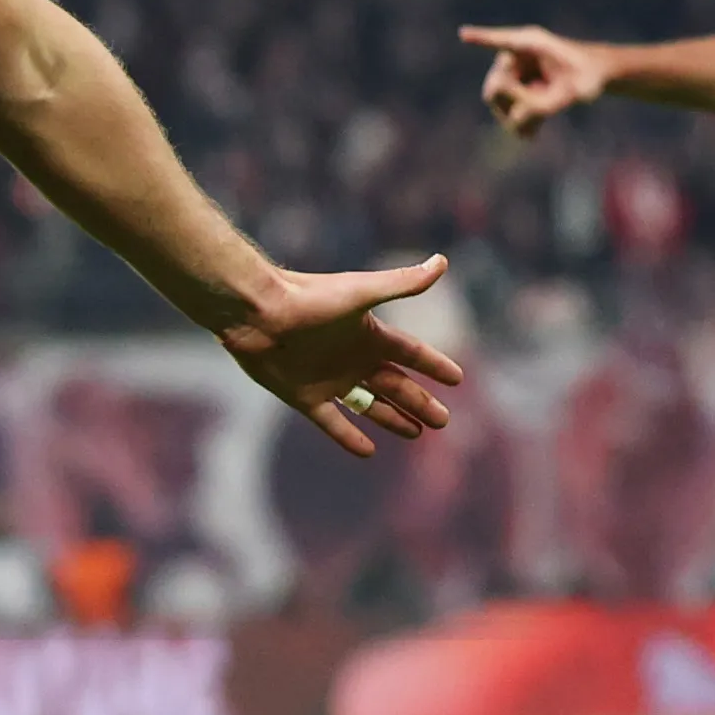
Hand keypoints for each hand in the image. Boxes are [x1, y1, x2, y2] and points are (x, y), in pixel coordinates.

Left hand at [223, 255, 462, 456]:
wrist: (257, 312)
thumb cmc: (309, 298)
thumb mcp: (361, 292)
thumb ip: (401, 284)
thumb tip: (441, 262)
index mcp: (370, 334)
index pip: (412, 354)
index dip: (434, 366)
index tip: (457, 379)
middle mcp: (353, 358)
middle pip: (396, 385)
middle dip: (420, 402)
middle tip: (443, 422)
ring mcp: (330, 379)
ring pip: (370, 405)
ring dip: (393, 418)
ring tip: (416, 433)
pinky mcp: (305, 397)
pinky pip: (333, 422)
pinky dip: (350, 437)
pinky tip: (369, 452)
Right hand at [460, 24, 614, 137]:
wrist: (593, 76)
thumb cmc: (588, 75)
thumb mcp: (572, 93)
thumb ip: (544, 106)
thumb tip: (514, 122)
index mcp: (531, 43)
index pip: (502, 41)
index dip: (482, 38)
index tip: (464, 34)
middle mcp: (515, 54)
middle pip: (495, 87)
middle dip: (514, 106)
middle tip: (539, 114)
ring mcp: (512, 70)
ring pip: (497, 102)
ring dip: (517, 117)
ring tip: (537, 128)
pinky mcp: (514, 85)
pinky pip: (505, 109)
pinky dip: (519, 122)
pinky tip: (533, 133)